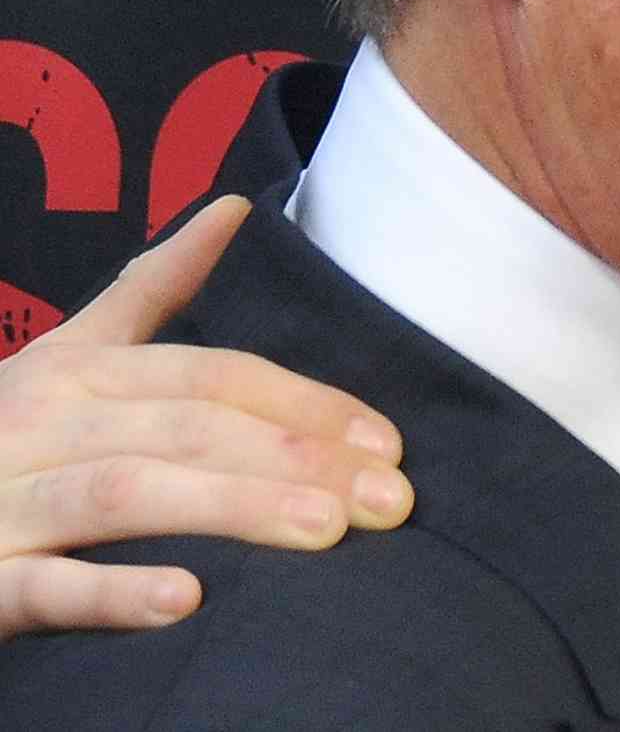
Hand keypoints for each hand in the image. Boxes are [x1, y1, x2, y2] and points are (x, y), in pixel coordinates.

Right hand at [0, 195, 413, 637]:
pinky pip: (42, 586)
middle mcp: (39, 422)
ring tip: (325, 532)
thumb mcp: (68, 356)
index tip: (388, 443)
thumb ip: (150, 290)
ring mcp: (0, 500)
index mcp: (75, 370)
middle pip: (186, 426)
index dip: (305, 403)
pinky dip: (112, 592)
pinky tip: (186, 600)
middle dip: (297, 458)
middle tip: (389, 500)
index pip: (212, 375)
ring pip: (127, 491)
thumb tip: (234, 209)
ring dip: (233, 507)